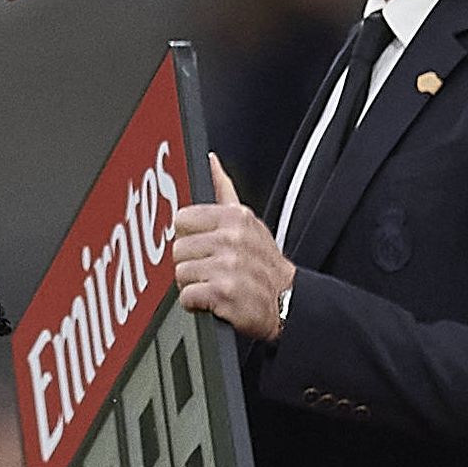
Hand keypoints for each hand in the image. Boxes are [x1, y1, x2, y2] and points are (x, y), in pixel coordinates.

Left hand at [172, 153, 292, 341]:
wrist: (289, 304)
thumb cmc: (264, 264)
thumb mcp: (249, 222)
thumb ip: (225, 191)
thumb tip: (212, 162)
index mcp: (235, 217)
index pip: (182, 219)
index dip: (190, 236)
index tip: (206, 246)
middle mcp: (232, 239)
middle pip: (178, 248)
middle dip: (191, 262)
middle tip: (213, 269)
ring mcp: (229, 266)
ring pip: (180, 273)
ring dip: (194, 284)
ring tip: (216, 283)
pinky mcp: (224, 293)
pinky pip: (187, 296)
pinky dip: (197, 304)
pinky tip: (216, 299)